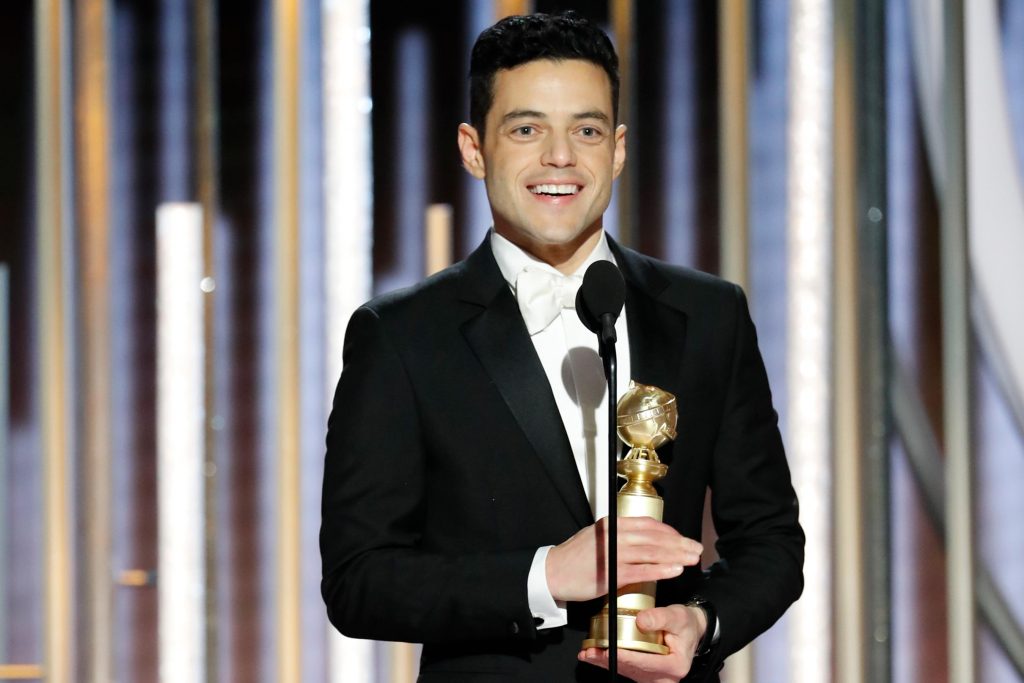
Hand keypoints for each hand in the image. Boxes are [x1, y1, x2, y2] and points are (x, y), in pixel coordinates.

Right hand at [545, 516, 701, 602]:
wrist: (553, 572)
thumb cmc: (574, 558)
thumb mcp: (597, 537)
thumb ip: (618, 536)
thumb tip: (642, 540)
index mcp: (611, 525)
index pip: (647, 524)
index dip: (668, 531)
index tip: (682, 538)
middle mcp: (614, 535)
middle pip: (654, 537)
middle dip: (678, 543)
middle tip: (696, 548)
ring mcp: (613, 554)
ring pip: (652, 551)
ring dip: (675, 555)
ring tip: (691, 559)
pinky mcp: (612, 573)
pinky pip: (642, 570)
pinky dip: (661, 569)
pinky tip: (674, 570)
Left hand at [578, 604, 707, 681]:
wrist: (690, 631)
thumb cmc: (685, 624)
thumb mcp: (677, 616)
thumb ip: (660, 617)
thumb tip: (641, 620)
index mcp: (674, 666)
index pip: (645, 662)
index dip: (625, 656)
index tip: (608, 650)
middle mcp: (664, 677)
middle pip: (632, 669)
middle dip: (608, 660)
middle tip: (590, 652)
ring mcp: (654, 678)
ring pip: (626, 671)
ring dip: (605, 662)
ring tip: (588, 653)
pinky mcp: (646, 675)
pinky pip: (626, 669)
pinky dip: (610, 662)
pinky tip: (595, 656)